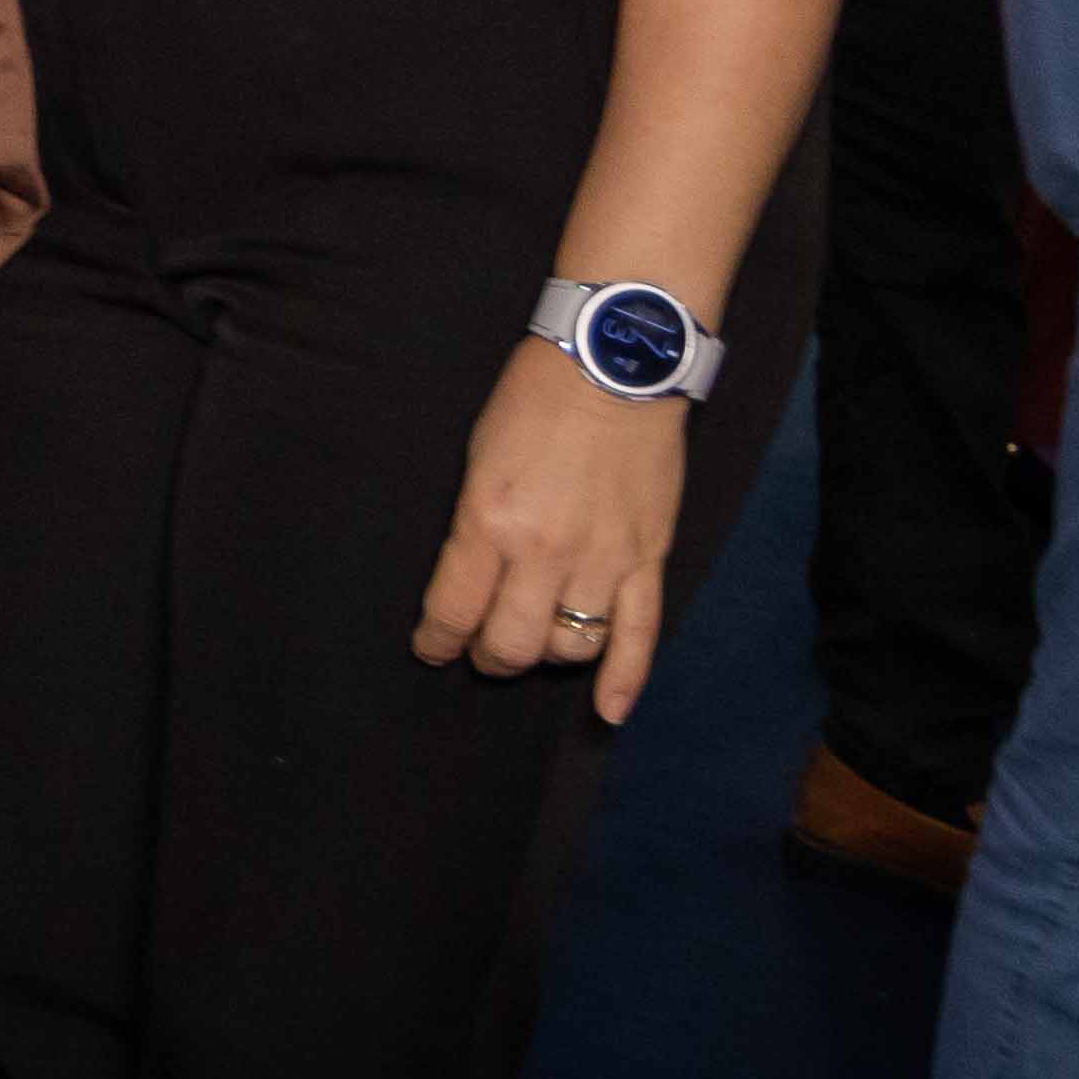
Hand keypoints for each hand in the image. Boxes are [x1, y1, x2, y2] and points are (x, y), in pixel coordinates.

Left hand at [415, 339, 689, 723]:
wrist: (614, 366)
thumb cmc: (533, 401)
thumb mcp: (477, 459)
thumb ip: (474, 525)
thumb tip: (471, 577)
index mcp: (489, 523)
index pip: (453, 609)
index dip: (437, 640)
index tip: (430, 648)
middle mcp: (544, 553)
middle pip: (511, 643)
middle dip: (488, 656)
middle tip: (481, 649)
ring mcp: (602, 562)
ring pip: (570, 648)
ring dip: (545, 656)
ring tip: (532, 645)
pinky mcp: (648, 560)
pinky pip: (639, 637)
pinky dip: (624, 682)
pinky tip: (607, 712)